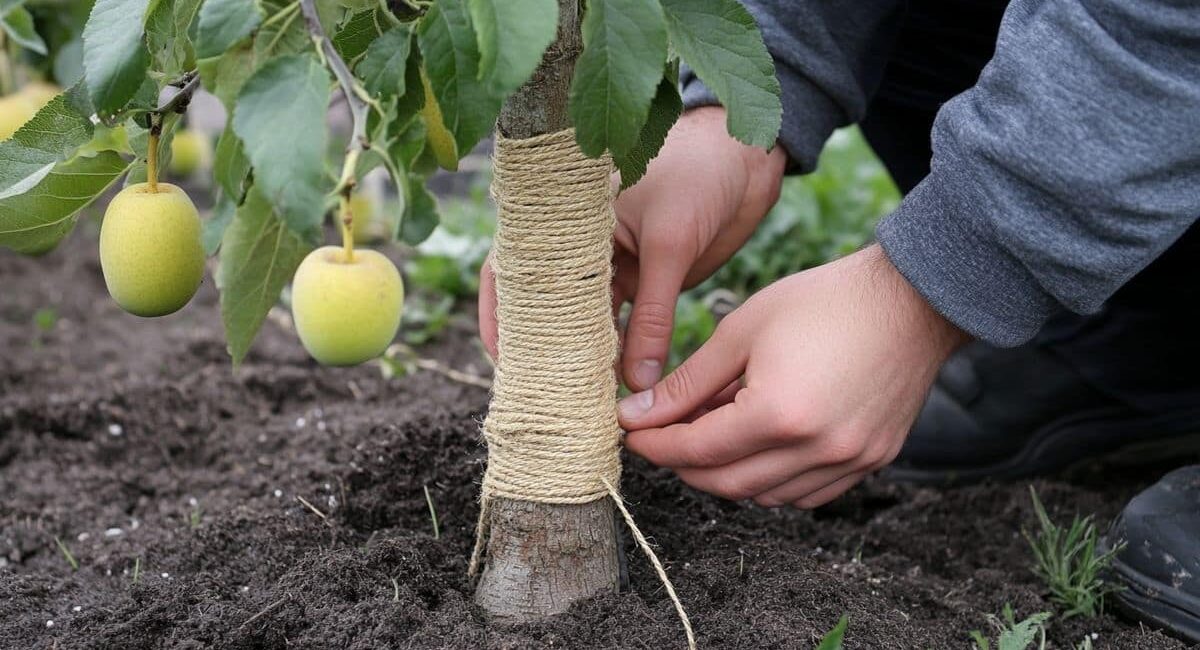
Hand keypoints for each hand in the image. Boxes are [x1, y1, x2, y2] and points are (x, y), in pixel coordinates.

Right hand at [479, 106, 786, 390]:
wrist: (744, 162)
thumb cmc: (697, 176)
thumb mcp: (669, 244)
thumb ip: (654, 315)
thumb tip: (638, 381)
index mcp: (566, 215)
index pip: (516, 268)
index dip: (502, 312)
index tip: (504, 358)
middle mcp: (580, 241)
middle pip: (549, 301)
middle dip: (545, 345)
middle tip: (545, 391)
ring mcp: (612, 262)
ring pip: (587, 318)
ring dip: (584, 354)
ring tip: (580, 396)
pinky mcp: (645, 279)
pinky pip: (625, 322)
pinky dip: (619, 351)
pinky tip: (615, 381)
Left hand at [618, 245, 968, 507]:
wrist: (911, 300)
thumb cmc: (824, 302)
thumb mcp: (742, 332)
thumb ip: (687, 383)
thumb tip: (638, 414)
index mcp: (779, 414)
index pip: (698, 451)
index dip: (657, 445)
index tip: (632, 433)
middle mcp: (817, 449)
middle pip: (728, 484)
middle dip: (684, 465)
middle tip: (663, 436)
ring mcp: (850, 461)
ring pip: (766, 496)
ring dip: (728, 474)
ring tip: (711, 433)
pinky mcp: (872, 461)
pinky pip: (807, 494)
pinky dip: (773, 481)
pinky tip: (758, 447)